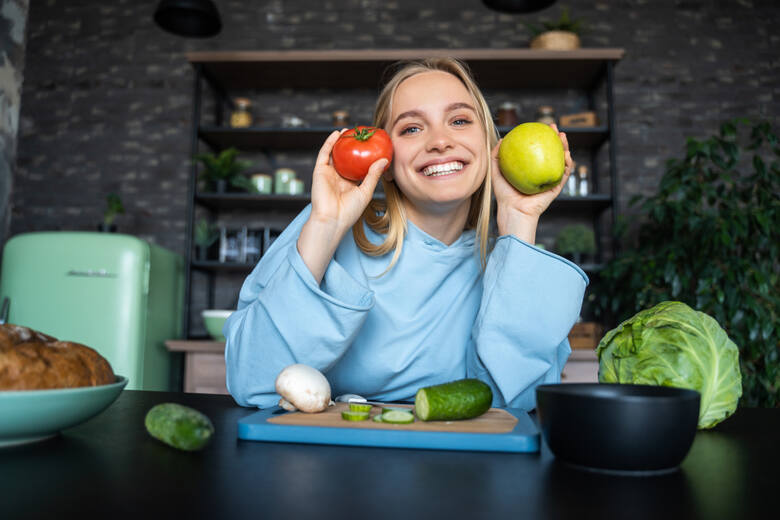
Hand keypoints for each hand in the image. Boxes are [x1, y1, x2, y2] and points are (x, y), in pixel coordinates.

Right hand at [297, 130, 388, 283]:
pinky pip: (324, 154)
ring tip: (348, 130)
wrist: (332, 220)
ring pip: (334, 154)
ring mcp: (328, 174)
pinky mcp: (319, 172)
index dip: (364, 155)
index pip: (357, 166)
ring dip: (339, 142)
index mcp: (350, 184)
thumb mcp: (366, 191)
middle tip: (360, 134)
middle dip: (351, 146)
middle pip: (345, 158)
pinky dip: (329, 143)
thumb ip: (373, 175)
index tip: (373, 145)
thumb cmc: (350, 211)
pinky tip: (336, 133)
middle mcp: (339, 178)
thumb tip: (384, 160)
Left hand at [491, 124, 573, 241]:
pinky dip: (568, 164)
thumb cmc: (504, 194)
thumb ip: (497, 156)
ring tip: (563, 136)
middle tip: (554, 127)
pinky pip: (564, 174)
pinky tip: (567, 154)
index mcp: (530, 169)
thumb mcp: (496, 171)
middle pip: (552, 152)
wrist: (513, 210)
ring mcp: (549, 180)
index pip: (537, 149)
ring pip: (561, 160)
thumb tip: (501, 139)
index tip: (539, 126)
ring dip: (565, 146)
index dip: (540, 137)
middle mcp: (541, 173)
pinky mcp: (556, 188)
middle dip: (555, 138)